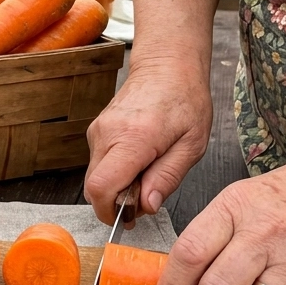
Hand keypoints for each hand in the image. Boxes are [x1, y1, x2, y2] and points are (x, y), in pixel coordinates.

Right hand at [84, 57, 212, 224]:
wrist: (166, 66)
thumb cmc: (185, 100)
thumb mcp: (191, 145)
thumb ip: (167, 177)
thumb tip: (147, 205)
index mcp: (133, 138)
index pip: (101, 187)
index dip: (110, 211)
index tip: (129, 218)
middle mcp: (107, 134)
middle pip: (94, 186)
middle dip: (116, 202)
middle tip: (146, 197)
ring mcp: (97, 131)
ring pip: (95, 176)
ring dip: (117, 186)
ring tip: (148, 174)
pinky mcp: (96, 131)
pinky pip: (98, 163)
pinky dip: (115, 172)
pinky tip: (139, 162)